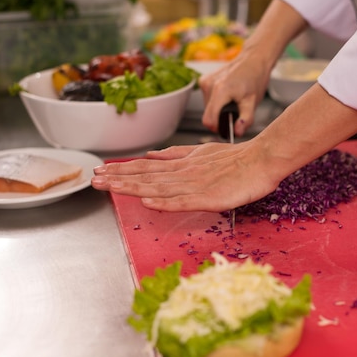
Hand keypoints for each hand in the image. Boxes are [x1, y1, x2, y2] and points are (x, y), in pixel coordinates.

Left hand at [90, 141, 279, 211]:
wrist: (262, 160)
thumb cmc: (236, 159)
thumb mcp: (201, 152)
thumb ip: (176, 154)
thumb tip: (151, 155)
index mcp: (182, 164)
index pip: (147, 168)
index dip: (123, 170)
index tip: (101, 171)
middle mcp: (184, 173)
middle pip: (147, 177)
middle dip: (119, 178)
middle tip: (94, 180)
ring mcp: (196, 185)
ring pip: (160, 187)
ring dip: (133, 188)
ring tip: (110, 188)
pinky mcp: (210, 197)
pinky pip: (185, 201)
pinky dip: (166, 202)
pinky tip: (149, 203)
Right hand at [198, 0, 308, 135]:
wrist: (253, 60)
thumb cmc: (255, 78)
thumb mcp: (253, 102)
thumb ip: (245, 120)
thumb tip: (237, 132)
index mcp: (220, 90)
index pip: (209, 120)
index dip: (218, 128)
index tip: (228, 127)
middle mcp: (209, 85)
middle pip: (208, 115)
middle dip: (220, 119)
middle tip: (235, 112)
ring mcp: (205, 82)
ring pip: (207, 108)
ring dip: (219, 110)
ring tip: (233, 101)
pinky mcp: (204, 80)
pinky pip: (207, 100)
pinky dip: (216, 102)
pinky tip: (228, 95)